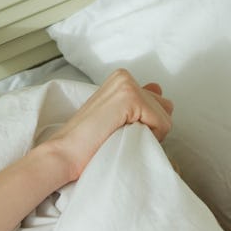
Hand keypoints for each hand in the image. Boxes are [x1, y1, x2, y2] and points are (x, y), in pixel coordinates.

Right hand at [46, 69, 173, 181]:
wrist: (65, 154)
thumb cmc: (88, 145)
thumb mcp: (117, 119)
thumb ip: (140, 103)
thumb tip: (159, 90)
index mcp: (122, 80)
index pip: (159, 104)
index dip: (147, 126)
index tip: (121, 132)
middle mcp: (125, 77)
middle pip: (165, 109)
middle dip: (151, 129)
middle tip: (121, 136)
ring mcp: (127, 84)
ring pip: (165, 117)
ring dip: (149, 135)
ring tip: (120, 137)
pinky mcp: (130, 96)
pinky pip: (161, 123)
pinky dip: (149, 137)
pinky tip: (123, 136)